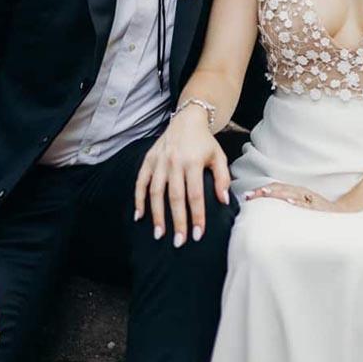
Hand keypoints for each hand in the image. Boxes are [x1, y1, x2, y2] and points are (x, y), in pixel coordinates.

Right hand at [134, 107, 230, 246]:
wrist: (188, 119)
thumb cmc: (205, 142)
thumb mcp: (219, 156)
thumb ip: (222, 178)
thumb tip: (223, 201)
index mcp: (194, 161)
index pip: (195, 194)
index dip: (197, 216)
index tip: (198, 235)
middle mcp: (175, 161)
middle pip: (175, 196)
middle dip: (177, 221)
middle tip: (179, 242)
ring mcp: (159, 160)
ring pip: (156, 191)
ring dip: (156, 215)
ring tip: (159, 235)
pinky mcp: (148, 159)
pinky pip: (141, 181)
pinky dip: (138, 199)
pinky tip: (139, 216)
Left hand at [245, 183, 337, 211]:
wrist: (342, 213)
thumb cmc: (318, 211)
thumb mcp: (300, 205)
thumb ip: (286, 205)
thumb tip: (268, 209)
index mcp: (296, 192)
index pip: (275, 188)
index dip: (260, 191)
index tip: (246, 196)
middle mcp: (301, 192)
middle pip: (279, 189)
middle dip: (263, 192)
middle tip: (249, 196)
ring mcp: (310, 199)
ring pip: (291, 193)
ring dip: (277, 193)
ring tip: (265, 193)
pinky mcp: (319, 208)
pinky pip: (307, 204)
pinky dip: (298, 202)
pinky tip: (290, 202)